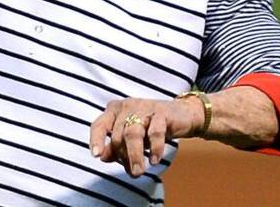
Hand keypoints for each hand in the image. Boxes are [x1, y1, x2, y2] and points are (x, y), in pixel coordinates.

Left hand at [88, 96, 202, 177]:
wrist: (183, 114)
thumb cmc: (151, 126)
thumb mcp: (132, 137)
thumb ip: (116, 146)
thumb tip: (103, 157)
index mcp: (115, 110)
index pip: (100, 125)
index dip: (96, 139)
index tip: (96, 155)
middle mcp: (126, 106)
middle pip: (118, 134)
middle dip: (123, 156)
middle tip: (132, 172)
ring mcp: (143, 107)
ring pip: (133, 133)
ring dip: (134, 155)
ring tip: (138, 172)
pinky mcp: (161, 113)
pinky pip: (155, 132)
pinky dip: (154, 148)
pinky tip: (154, 160)